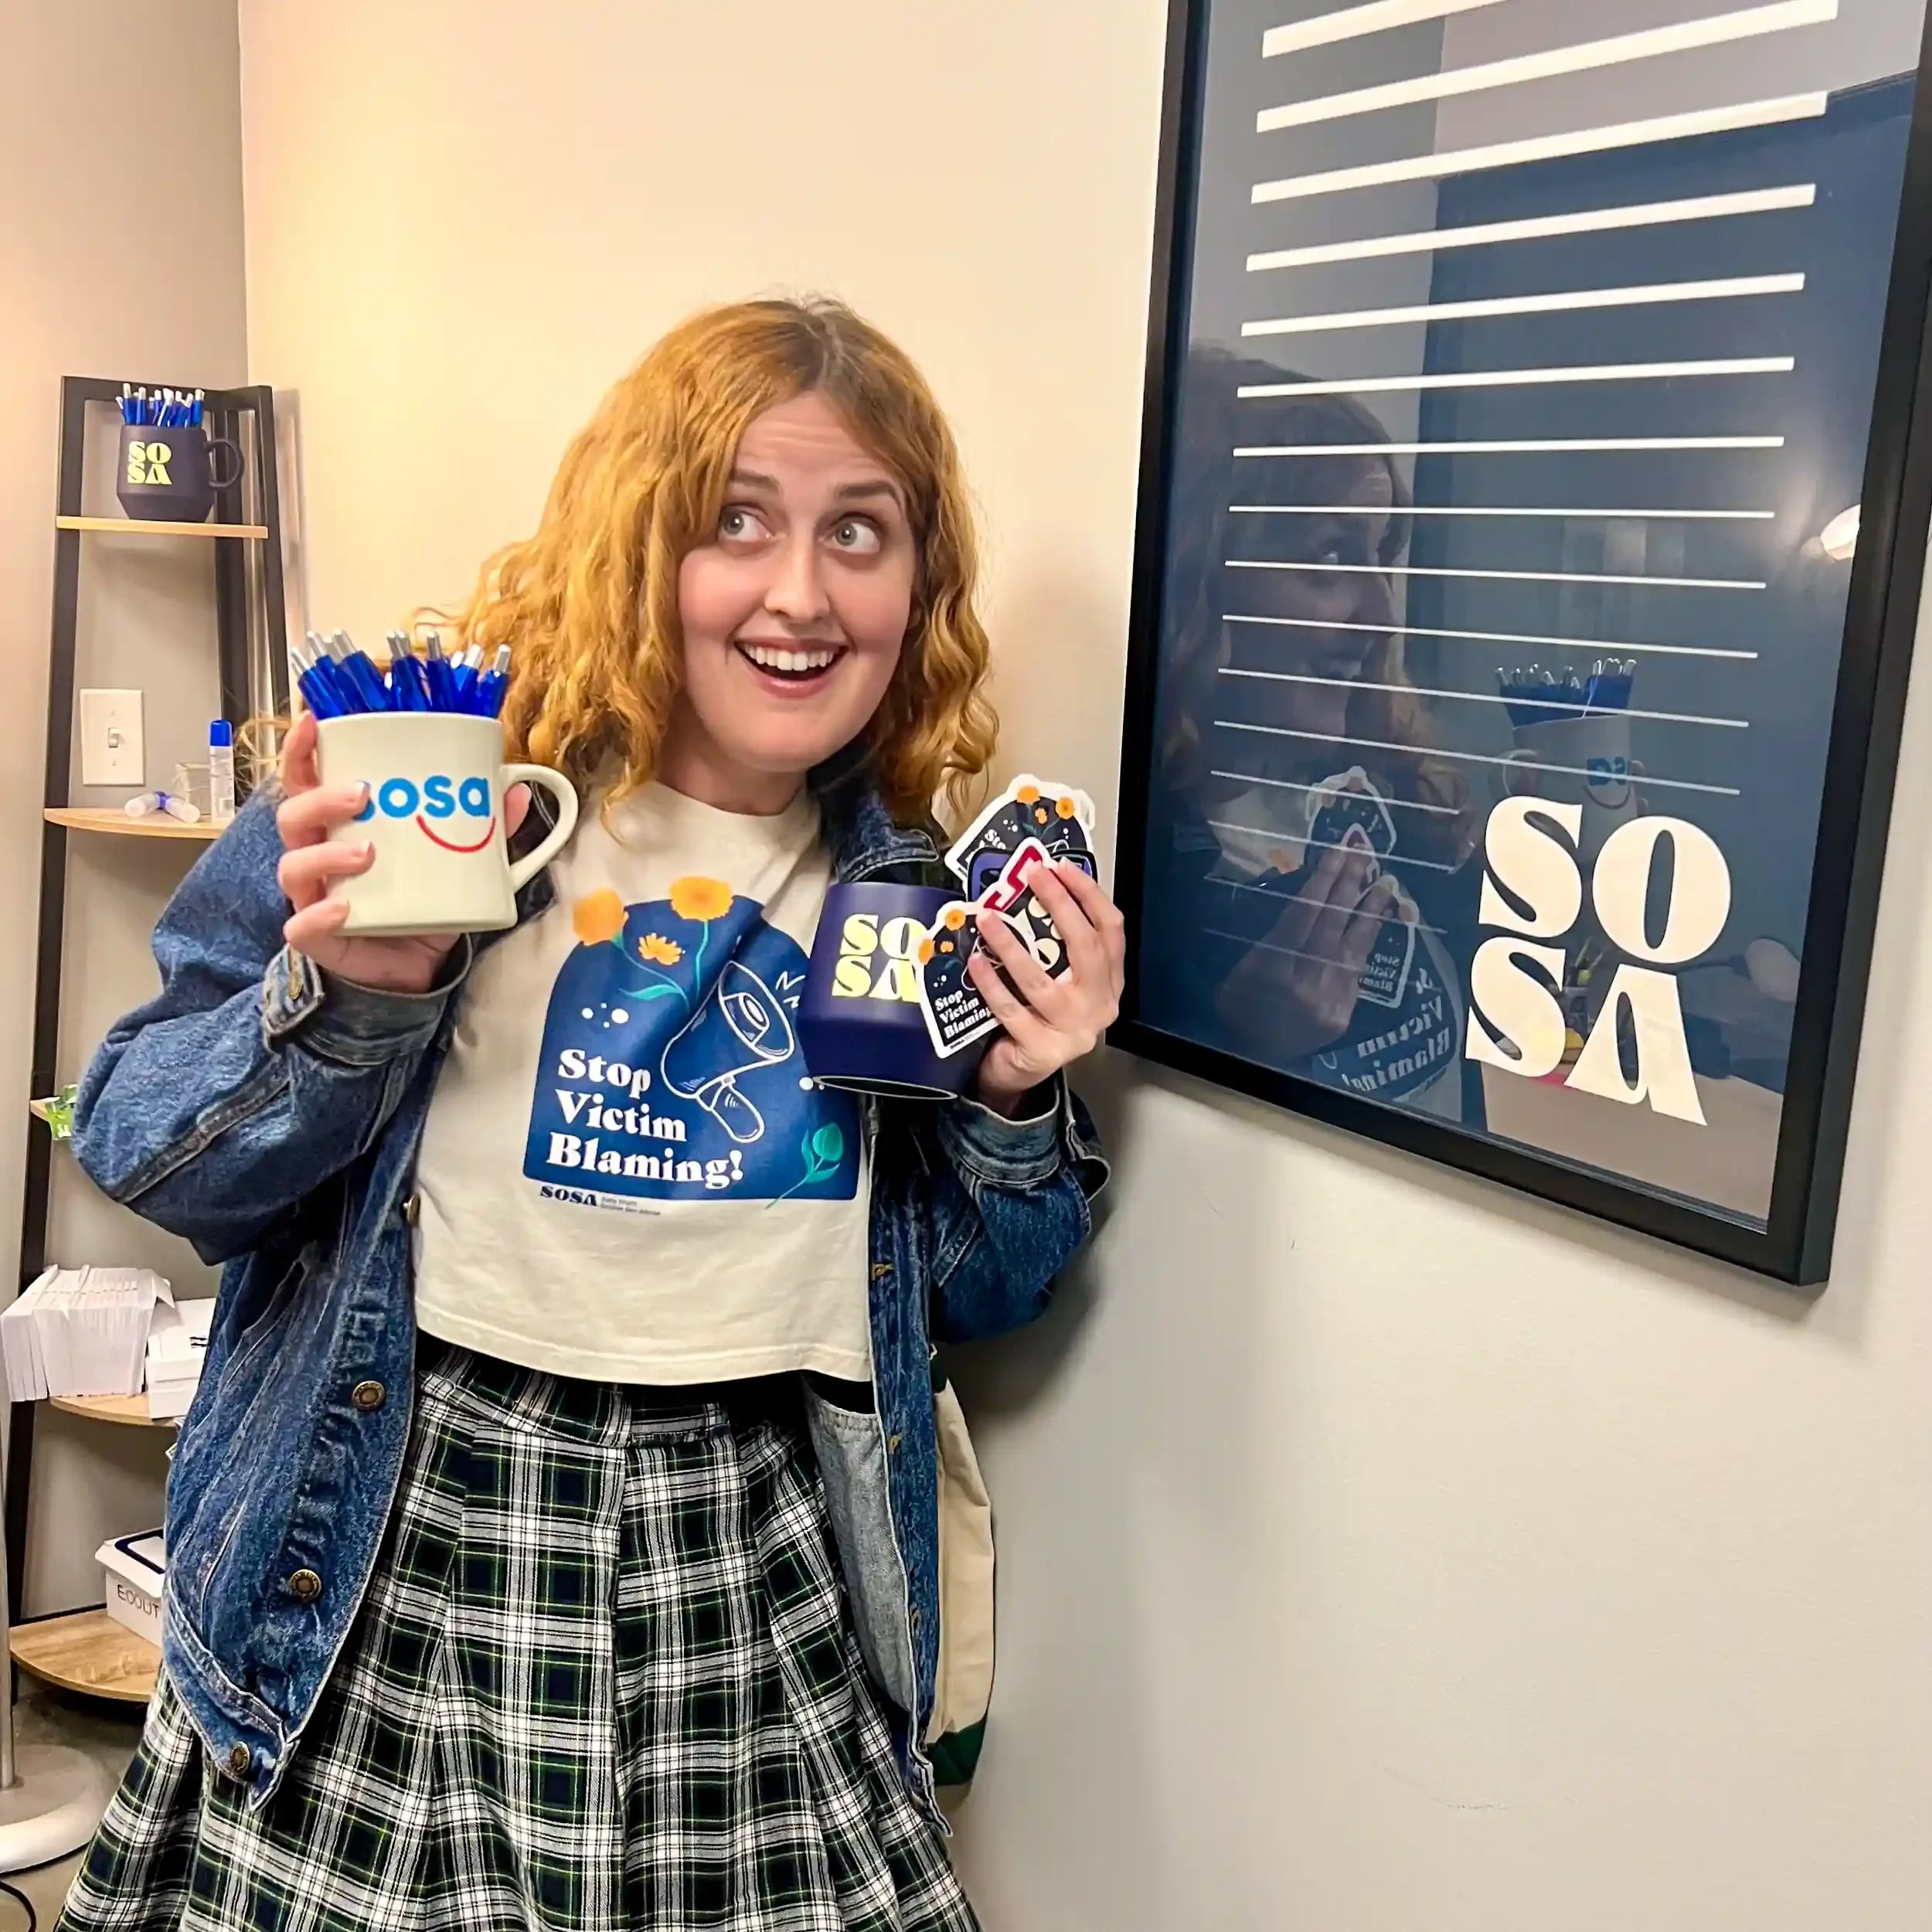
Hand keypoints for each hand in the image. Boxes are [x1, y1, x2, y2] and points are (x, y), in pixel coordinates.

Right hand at [275, 710, 528, 994]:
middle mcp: (318, 853)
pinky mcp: (318, 937)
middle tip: (363, 794)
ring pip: (295, 865)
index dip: (301, 749)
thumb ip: (484, 828)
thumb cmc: (422, 901)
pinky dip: (320, 916)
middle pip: (294, 814)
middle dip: (321, 798)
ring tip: (368, 853)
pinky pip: (303, 926)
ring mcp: (314, 896)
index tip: (313, 720)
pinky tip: (344, 909)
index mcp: (339, 824)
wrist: (415, 967)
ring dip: (327, 853)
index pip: (306, 778)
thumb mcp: (457, 861)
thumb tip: (516, 791)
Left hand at [968, 862, 1124, 1113]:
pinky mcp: (1042, 1049)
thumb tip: (1032, 889)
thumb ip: (1056, 945)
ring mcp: (1073, 1031)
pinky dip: (991, 984)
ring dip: (1011, 944)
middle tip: (1030, 877)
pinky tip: (975, 962)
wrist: (1021, 1073)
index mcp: (1109, 982)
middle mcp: (1099, 1005)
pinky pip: (1011, 1009)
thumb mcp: (1061, 979)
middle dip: (1059, 905)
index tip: (1060, 867)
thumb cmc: (1040, 1017)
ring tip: (987, 917)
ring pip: (1042, 980)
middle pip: (1085, 948)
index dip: (1088, 895)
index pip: (1110, 929)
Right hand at [1215, 838, 1398, 1060]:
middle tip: (1365, 851)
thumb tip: (1302, 905)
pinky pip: (1357, 969)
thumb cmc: (1239, 1007)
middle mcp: (1305, 979)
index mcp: (1272, 966)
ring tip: (1387, 881)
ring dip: (1371, 910)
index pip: (1303, 914)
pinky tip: (1378, 920)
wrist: (1256, 1058)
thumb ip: (1268, 942)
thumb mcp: (1240, 970)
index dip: (1323, 880)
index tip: (1338, 851)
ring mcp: (1329, 996)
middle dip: (1349, 883)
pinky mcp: (1344, 1011)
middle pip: (1332, 922)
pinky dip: (1368, 942)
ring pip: (1354, 944)